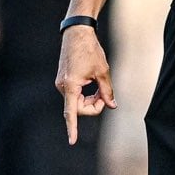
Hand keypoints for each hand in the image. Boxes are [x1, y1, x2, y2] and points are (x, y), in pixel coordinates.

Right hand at [56, 25, 113, 143]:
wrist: (77, 33)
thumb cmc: (90, 50)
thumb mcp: (103, 71)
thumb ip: (107, 91)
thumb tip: (112, 106)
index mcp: (70, 86)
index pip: (71, 112)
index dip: (72, 128)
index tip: (72, 141)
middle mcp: (63, 86)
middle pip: (79, 108)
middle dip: (94, 106)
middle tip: (106, 95)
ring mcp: (61, 84)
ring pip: (78, 102)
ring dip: (91, 99)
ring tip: (100, 87)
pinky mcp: (63, 80)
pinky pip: (76, 95)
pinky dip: (86, 94)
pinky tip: (92, 84)